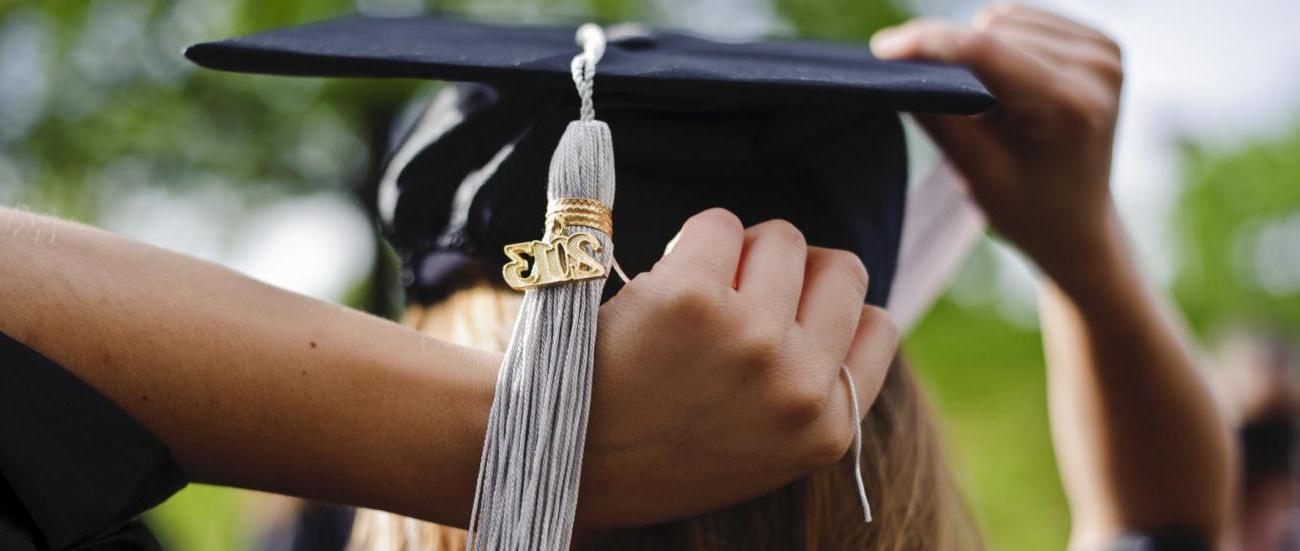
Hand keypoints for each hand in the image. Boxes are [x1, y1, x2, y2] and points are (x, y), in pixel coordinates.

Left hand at [578, 208, 897, 527]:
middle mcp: (799, 384)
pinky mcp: (692, 297)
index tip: (787, 310)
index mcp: (826, 428)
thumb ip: (807, 388)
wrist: (566, 463)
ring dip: (738, 250)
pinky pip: (717, 224)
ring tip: (695, 292)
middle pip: (839, 269)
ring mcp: (751, 337)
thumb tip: (830, 295)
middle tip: (740, 289)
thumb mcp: (761, 447)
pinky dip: (694, 239)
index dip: (828, 307)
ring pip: (780, 238)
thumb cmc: (658, 450)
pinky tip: (662, 283)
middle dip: (792, 269)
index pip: (876, 325)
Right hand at [871, 3, 1123, 277]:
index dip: (929, 43)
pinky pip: (1025, 19)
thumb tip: (899, 72)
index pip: (986, 51)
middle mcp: (1096, 69)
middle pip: (992, 30)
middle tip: (962, 112)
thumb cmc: (1027, 210)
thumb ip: (942, 119)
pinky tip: (1011, 85)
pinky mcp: (1101, 44)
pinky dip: (1002, 44)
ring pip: (1005, 18)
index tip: (882, 48)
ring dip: (981, 52)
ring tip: (993, 104)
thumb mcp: (977, 173)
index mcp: (1068, 106)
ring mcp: (1105, 52)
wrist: (1078, 226)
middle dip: (959, 60)